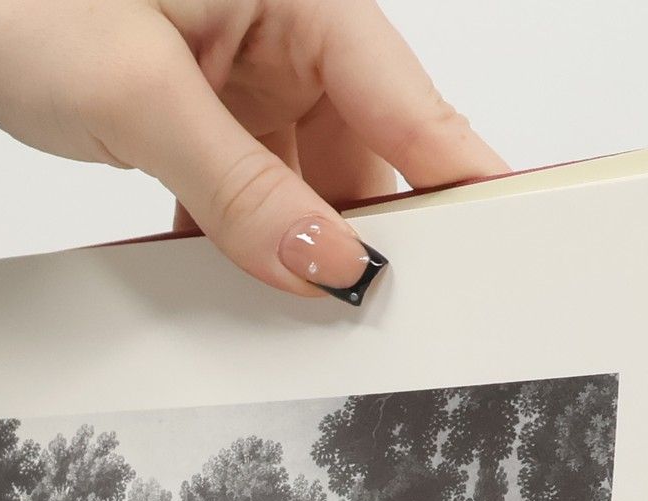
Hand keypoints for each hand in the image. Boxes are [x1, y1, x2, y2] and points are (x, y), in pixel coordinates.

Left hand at [0, 0, 505, 303]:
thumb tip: (323, 260)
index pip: (403, 96)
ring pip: (298, 184)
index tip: (507, 238)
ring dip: (290, 249)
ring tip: (305, 319)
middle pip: (361, 150)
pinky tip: (231, 286)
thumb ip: (238, 186)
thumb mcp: (140, 95)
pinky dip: (233, 242)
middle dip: (365, 233)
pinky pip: (241, 193)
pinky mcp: (198, 118)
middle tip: (389, 315)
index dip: (454, 172)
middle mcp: (284, 34)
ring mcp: (241, 80)